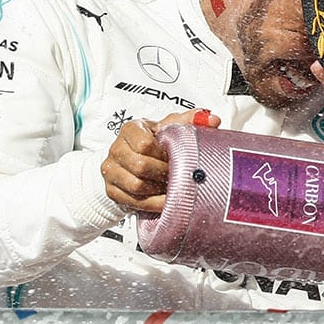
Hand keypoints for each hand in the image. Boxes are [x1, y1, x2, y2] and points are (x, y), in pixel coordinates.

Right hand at [102, 110, 218, 212]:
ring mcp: (111, 170)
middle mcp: (117, 149)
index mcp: (131, 129)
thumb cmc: (155, 141)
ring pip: (136, 186)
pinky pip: (133, 201)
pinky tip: (166, 200)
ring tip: (175, 187)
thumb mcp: (172, 126)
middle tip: (180, 175)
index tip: (177, 157)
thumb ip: (191, 120)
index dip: (164, 155)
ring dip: (159, 190)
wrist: (136, 157)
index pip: (145, 144)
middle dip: (165, 173)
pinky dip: (153, 203)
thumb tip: (212, 120)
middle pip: (140, 166)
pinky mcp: (112, 190)